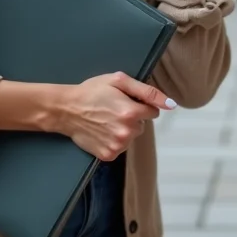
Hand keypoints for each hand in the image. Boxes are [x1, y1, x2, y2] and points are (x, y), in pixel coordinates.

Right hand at [60, 72, 175, 160]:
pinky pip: (119, 148)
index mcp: (132, 112)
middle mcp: (128, 131)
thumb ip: (147, 91)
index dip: (140, 105)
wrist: (65, 109)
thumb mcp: (119, 81)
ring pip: (131, 137)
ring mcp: (118, 145)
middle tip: (112, 110)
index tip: (125, 101)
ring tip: (104, 120)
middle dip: (131, 118)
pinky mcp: (108, 155)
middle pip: (141, 125)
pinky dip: (113, 141)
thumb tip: (170, 104)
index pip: (153, 112)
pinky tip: (101, 131)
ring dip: (122, 130)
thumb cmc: (91, 92)